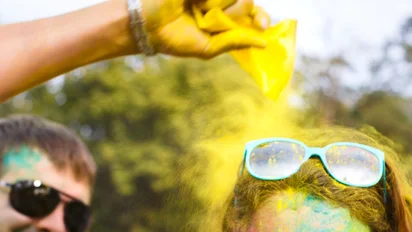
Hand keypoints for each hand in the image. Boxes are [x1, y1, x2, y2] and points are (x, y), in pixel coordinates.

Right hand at [140, 0, 269, 57]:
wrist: (148, 24)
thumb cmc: (176, 39)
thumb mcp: (208, 47)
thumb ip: (235, 42)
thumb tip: (264, 43)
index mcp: (225, 20)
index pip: (253, 15)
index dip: (261, 17)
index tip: (262, 25)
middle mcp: (221, 2)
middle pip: (244, 3)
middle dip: (234, 11)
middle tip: (209, 17)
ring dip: (216, 2)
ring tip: (195, 8)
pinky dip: (207, 0)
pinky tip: (191, 2)